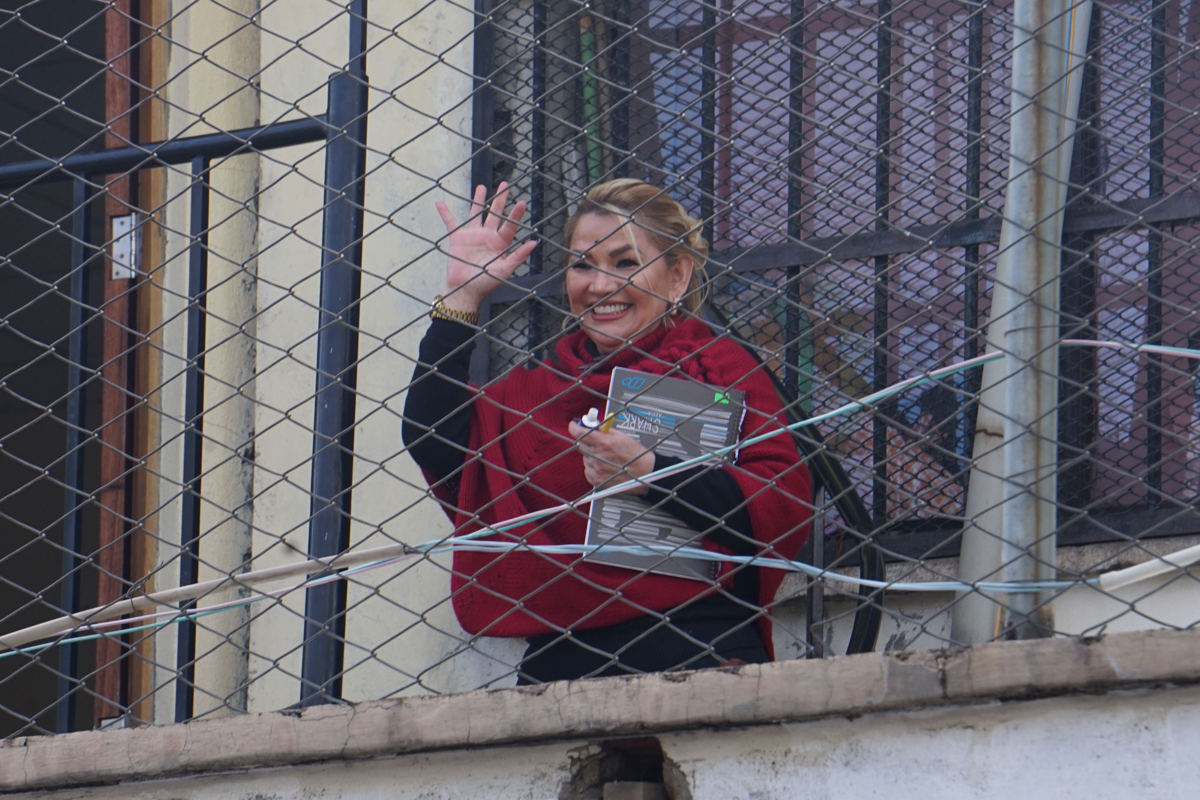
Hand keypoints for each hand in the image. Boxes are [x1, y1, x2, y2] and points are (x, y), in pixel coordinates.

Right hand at [435, 183, 537, 311]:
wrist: (465, 291)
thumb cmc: (487, 283)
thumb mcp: (505, 270)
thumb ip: (519, 256)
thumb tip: (535, 243)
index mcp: (500, 244)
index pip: (509, 225)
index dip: (515, 214)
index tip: (522, 202)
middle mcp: (488, 237)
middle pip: (495, 213)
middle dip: (500, 199)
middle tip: (505, 184)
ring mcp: (473, 236)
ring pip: (476, 213)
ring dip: (478, 200)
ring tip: (482, 187)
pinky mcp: (458, 239)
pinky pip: (451, 223)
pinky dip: (445, 213)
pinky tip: (440, 203)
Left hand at [568, 420, 654, 494]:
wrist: (645, 473)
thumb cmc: (636, 455)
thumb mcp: (621, 436)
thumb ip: (604, 430)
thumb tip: (593, 425)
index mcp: (604, 442)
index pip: (579, 432)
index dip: (575, 427)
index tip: (574, 425)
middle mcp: (598, 456)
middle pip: (581, 445)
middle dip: (588, 442)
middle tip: (598, 442)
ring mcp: (596, 469)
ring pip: (585, 458)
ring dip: (592, 455)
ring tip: (607, 457)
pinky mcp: (596, 480)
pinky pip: (588, 470)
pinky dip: (594, 467)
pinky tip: (605, 466)